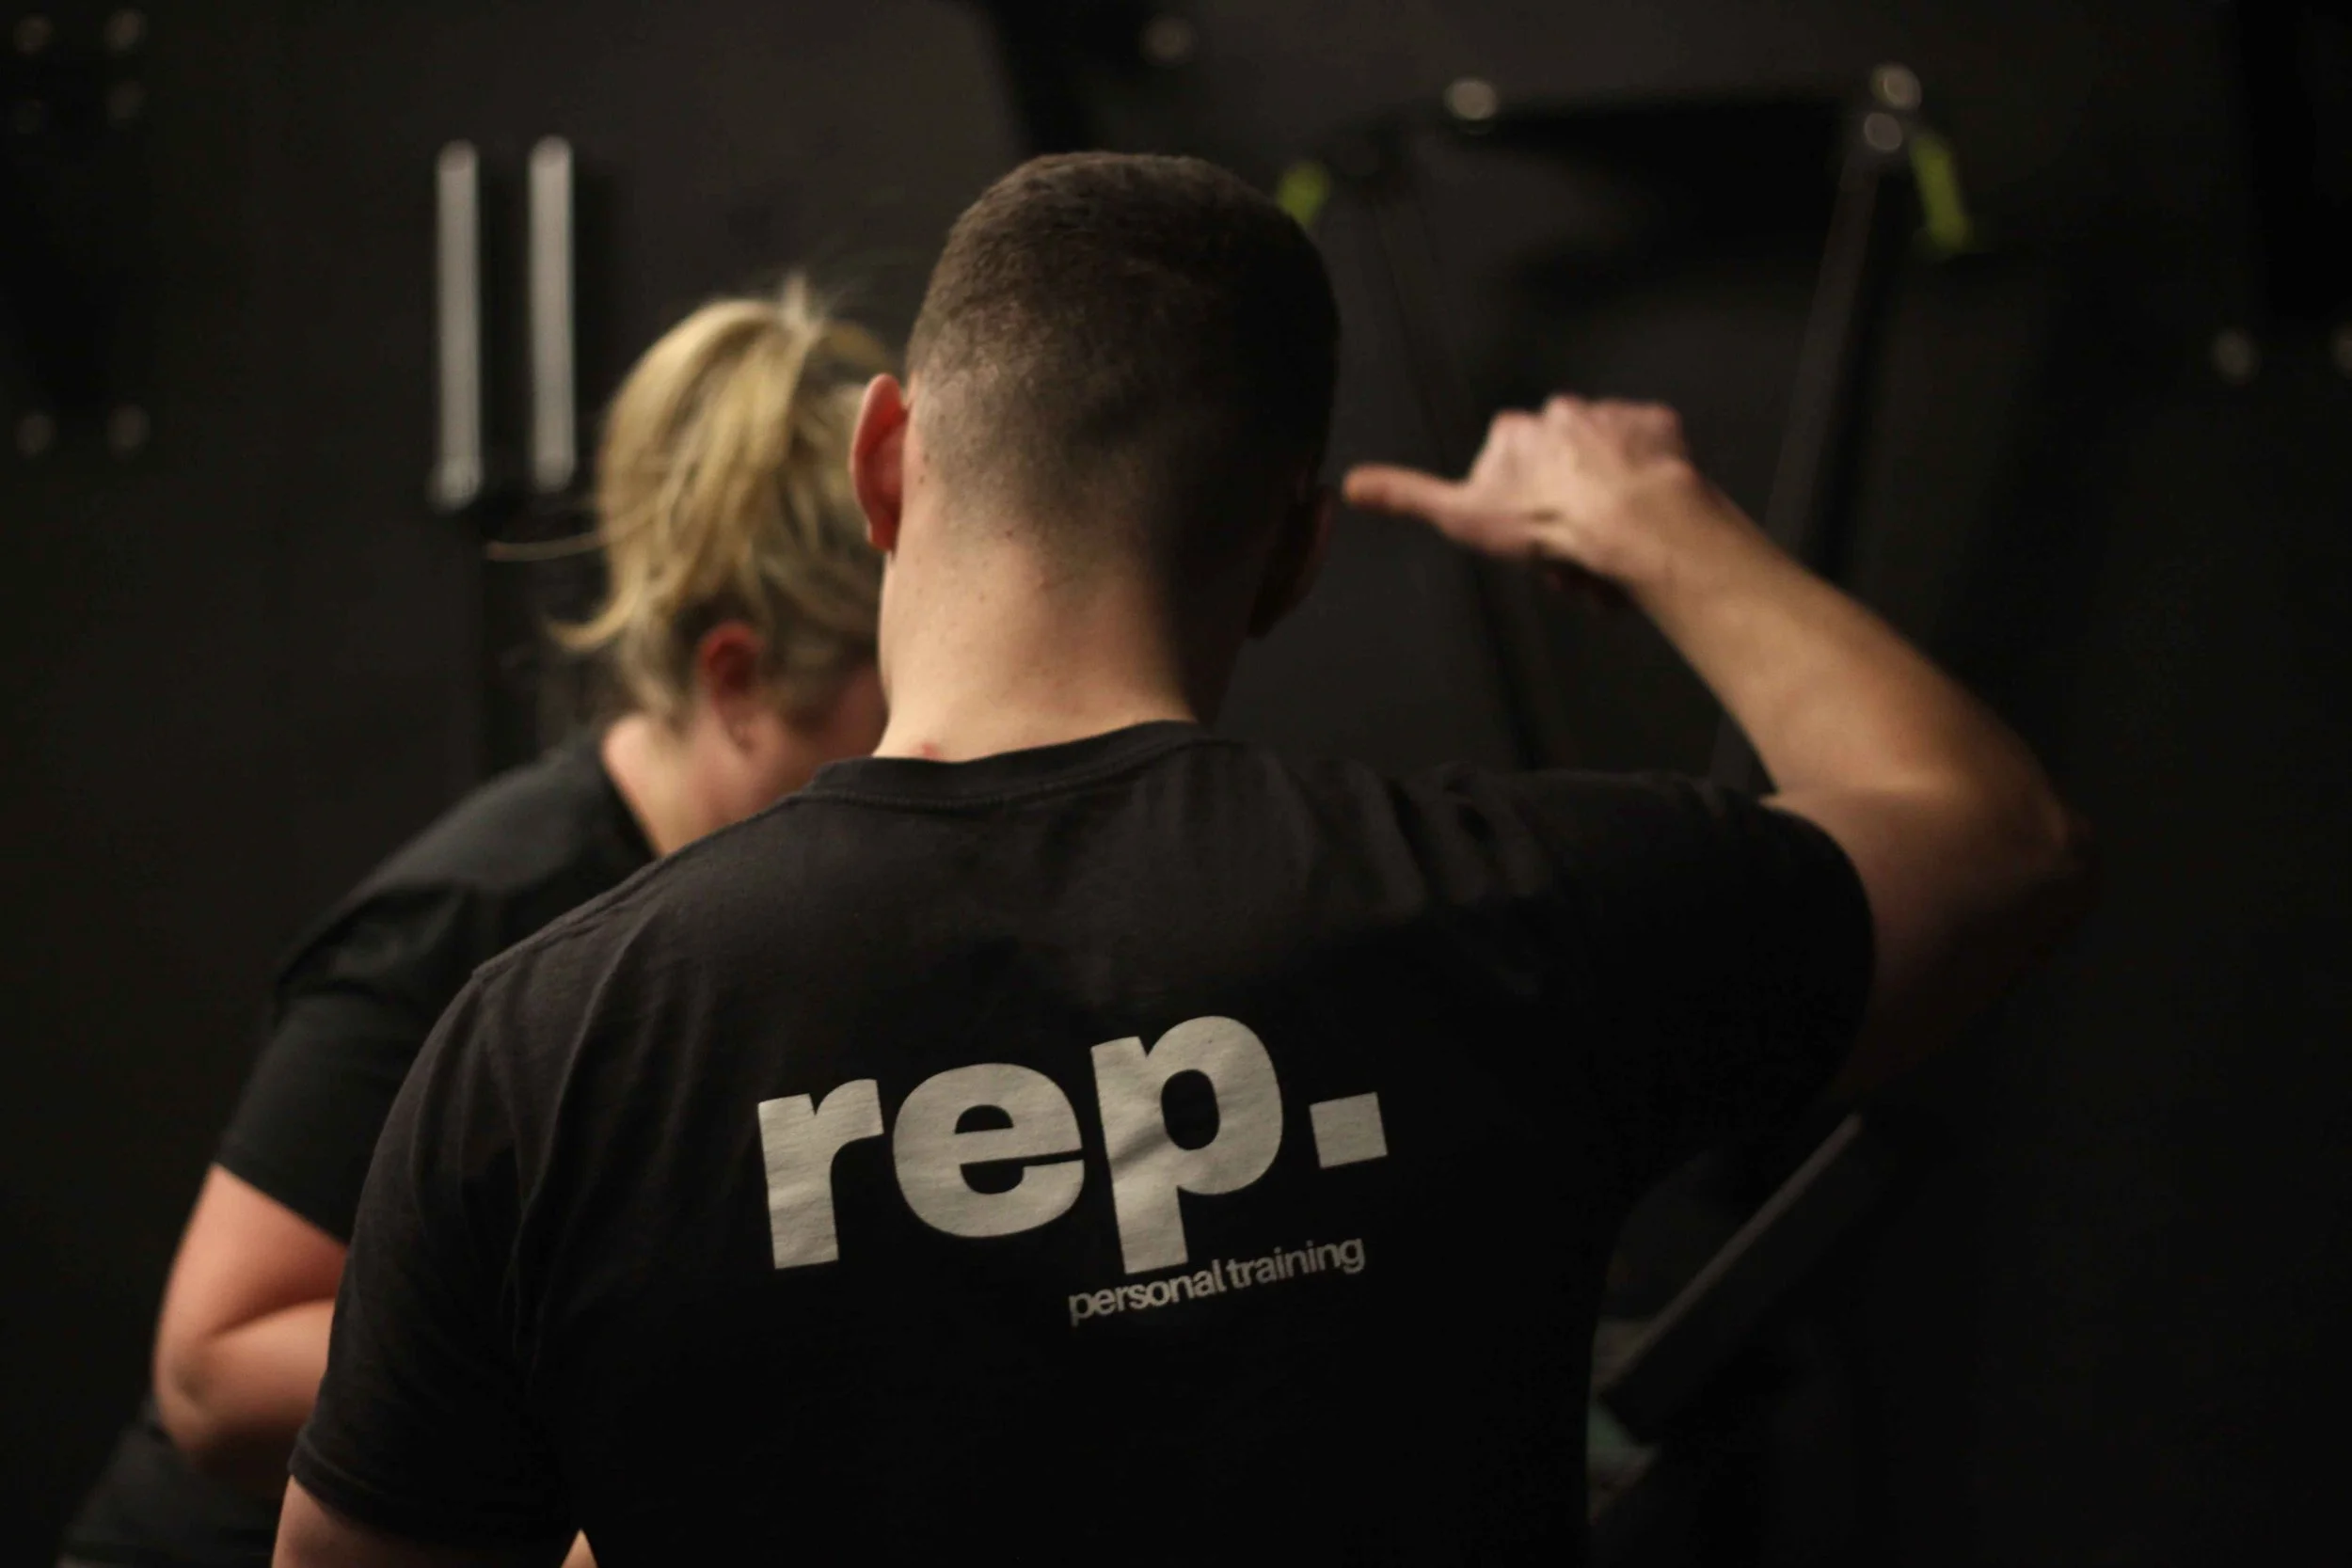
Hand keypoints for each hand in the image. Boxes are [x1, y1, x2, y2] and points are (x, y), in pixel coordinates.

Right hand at [1343, 396, 1743, 598]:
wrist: (1631, 518)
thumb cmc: (1544, 522)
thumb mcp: (1463, 517)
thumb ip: (1408, 496)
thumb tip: (1350, 484)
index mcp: (1514, 430)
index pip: (1509, 462)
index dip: (1518, 505)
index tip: (1532, 537)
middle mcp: (1562, 410)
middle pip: (1559, 464)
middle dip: (1565, 507)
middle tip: (1575, 555)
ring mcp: (1613, 413)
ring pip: (1606, 461)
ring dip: (1607, 498)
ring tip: (1613, 544)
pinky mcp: (1659, 424)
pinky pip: (1652, 449)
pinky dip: (1649, 478)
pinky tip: (1646, 513)